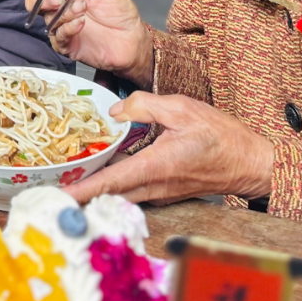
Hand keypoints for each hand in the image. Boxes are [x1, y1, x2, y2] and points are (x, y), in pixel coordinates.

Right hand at [25, 0, 153, 87]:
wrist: (131, 37)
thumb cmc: (119, 9)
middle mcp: (61, 6)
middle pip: (35, 0)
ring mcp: (62, 25)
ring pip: (47, 18)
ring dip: (63, 13)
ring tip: (81, 10)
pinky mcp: (66, 44)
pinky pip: (57, 36)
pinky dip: (67, 28)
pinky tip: (81, 23)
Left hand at [64, 92, 275, 204]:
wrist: (250, 163)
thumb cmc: (222, 136)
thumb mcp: (183, 108)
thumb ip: (145, 105)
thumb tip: (117, 110)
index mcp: (156, 166)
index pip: (110, 182)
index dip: (82, 190)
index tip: (58, 196)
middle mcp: (154, 187)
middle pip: (108, 193)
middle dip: (79, 191)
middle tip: (50, 184)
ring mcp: (159, 193)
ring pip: (119, 193)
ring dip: (95, 187)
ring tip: (69, 175)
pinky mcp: (164, 191)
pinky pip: (132, 189)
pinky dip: (114, 182)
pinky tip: (104, 166)